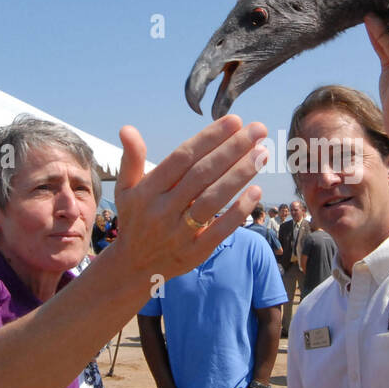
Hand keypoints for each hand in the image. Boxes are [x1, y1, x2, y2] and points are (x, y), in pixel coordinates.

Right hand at [112, 116, 267, 283]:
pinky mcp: (195, 252)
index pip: (183, 158)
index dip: (210, 138)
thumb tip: (127, 128)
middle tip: (259, 130)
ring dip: (240, 174)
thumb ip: (131, 158)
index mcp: (147, 191)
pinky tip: (256, 190)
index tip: (235, 121)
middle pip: (202, 174)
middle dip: (233, 149)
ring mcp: (179, 232)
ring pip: (213, 199)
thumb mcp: (126, 189)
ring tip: (262, 153)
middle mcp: (162, 210)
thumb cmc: (136, 218)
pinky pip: (220, 230)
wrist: (134, 267)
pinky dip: (238, 211)